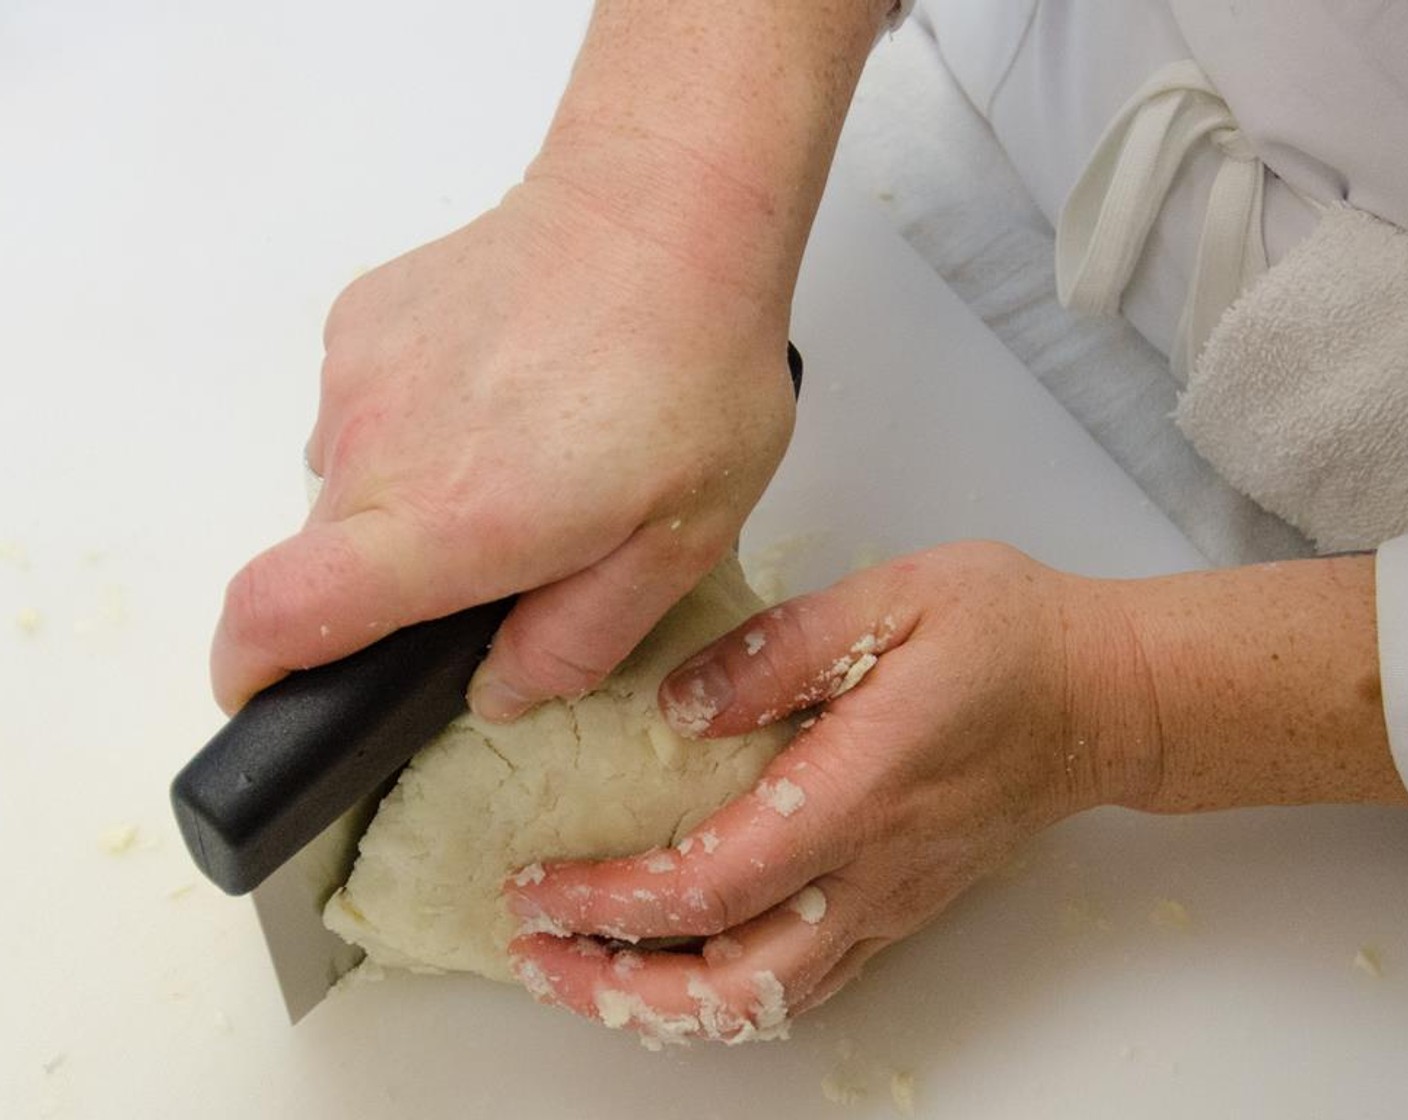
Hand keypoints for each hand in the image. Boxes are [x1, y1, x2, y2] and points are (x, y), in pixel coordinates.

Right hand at [209, 176, 795, 714]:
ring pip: (351, 480)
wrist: (662, 209)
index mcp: (446, 524)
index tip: (264, 692)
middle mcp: (377, 448)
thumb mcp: (676, 544)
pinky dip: (416, 423)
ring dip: (412, 497)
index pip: (277, 612)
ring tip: (520, 454)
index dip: (250, 670)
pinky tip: (500, 390)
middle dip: (395, 582)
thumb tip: (495, 690)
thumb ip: (576, 639)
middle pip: (326, 558)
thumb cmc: (690, 372)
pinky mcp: (365, 317)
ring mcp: (360, 373)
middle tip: (511, 545)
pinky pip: (365, 405)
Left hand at [503, 543, 1154, 1043]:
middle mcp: (871, 869)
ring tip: (588, 971)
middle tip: (537, 956)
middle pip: (731, 985)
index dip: (609, 900)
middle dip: (617, 988)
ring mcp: (890, 898)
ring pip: (768, 999)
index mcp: (857, 791)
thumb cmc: (1011, 634)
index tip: (536, 886)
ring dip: (665, 1002)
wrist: (1106, 692)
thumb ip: (778, 649)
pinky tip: (683, 963)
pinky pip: (806, 978)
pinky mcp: (900, 901)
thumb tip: (678, 706)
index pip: (710, 883)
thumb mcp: (893, 598)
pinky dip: (727, 990)